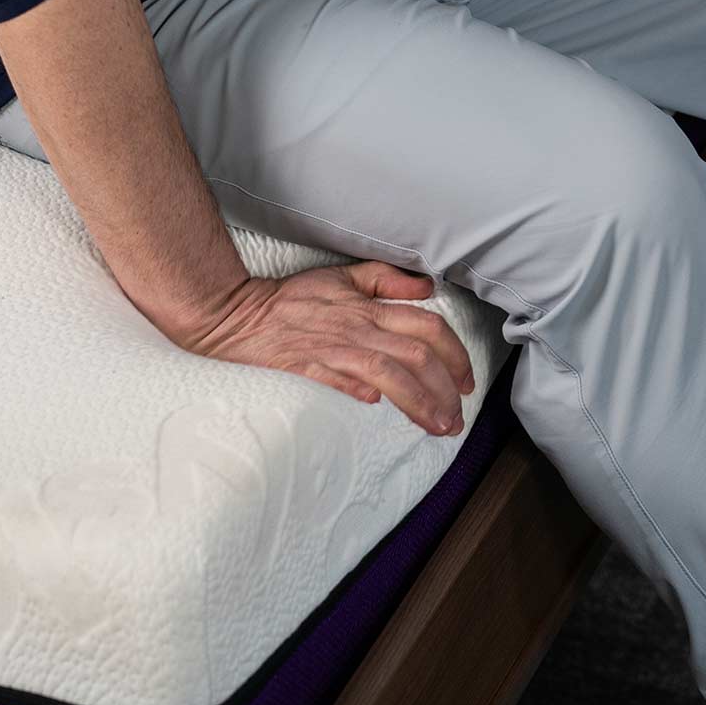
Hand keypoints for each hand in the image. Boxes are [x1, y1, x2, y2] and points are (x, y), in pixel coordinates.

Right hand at [177, 260, 475, 435]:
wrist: (239, 312)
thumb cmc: (294, 297)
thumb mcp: (344, 276)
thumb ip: (387, 280)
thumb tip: (426, 287)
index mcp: (371, 306)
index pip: (427, 326)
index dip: (455, 355)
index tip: (466, 383)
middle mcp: (358, 326)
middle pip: (417, 355)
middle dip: (445, 390)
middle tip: (457, 420)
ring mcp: (333, 346)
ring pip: (390, 373)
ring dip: (419, 403)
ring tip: (438, 428)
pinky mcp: (307, 364)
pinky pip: (341, 378)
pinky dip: (363, 390)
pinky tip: (380, 407)